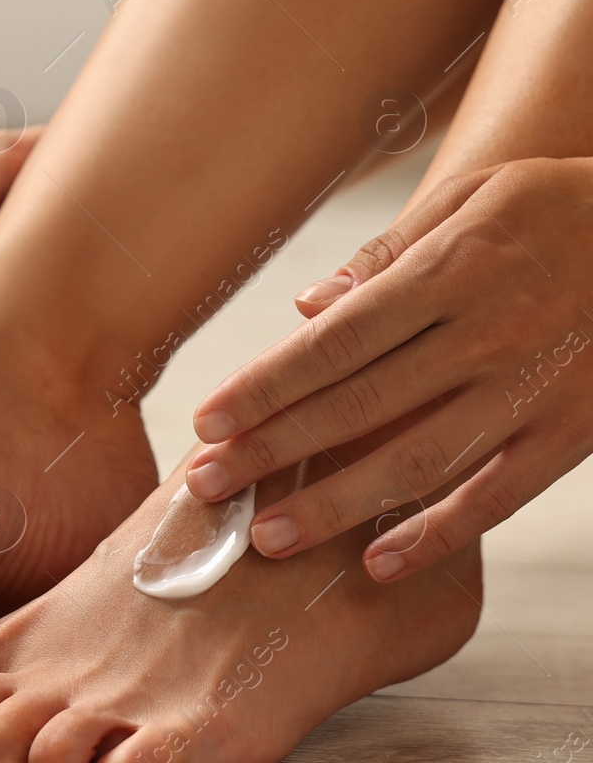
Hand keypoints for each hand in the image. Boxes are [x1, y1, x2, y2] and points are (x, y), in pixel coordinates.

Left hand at [184, 157, 592, 581]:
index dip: (265, 387)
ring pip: (418, 461)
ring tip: (268, 540)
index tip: (205, 423)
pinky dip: (439, 536)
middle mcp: (486, 335)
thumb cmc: (561, 206)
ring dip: (335, 505)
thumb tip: (309, 306)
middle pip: (358, 407)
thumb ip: (389, 254)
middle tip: (207, 490)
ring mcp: (534, 391)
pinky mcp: (575, 434)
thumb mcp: (476, 198)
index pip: (334, 343)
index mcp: (451, 273)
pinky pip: (498, 495)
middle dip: (273, 453)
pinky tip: (379, 564)